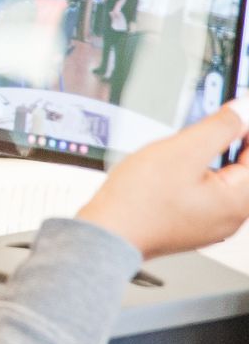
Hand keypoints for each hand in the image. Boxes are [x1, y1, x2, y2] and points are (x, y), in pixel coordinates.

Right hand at [77, 103, 248, 259]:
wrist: (108, 232)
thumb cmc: (139, 201)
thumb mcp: (182, 151)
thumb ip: (219, 127)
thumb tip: (244, 110)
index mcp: (239, 200)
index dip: (244, 128)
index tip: (234, 112)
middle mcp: (231, 217)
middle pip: (243, 169)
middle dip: (230, 144)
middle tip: (214, 124)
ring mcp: (212, 225)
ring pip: (225, 182)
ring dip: (213, 160)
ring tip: (186, 147)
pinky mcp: (192, 226)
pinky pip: (208, 195)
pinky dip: (199, 176)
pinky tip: (176, 171)